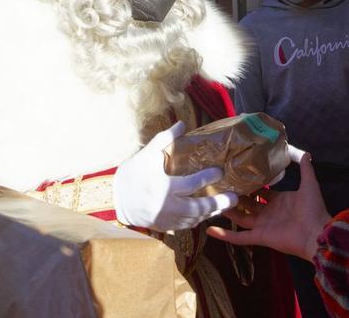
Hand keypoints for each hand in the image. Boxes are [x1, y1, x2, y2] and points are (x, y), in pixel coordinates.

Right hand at [112, 122, 237, 231]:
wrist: (114, 198)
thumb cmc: (132, 174)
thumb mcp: (147, 154)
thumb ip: (165, 139)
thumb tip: (182, 124)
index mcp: (165, 187)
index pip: (193, 183)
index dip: (208, 177)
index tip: (220, 171)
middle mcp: (168, 206)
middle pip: (199, 207)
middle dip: (218, 203)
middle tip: (234, 198)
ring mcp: (166, 218)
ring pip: (194, 219)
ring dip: (211, 213)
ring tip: (225, 207)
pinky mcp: (164, 225)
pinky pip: (186, 226)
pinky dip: (198, 220)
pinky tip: (207, 214)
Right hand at [206, 146, 331, 261]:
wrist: (316, 232)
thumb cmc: (312, 209)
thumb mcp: (309, 185)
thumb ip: (306, 169)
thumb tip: (305, 153)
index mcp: (280, 201)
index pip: (262, 191)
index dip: (251, 184)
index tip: (238, 175)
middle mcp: (269, 213)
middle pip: (248, 204)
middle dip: (236, 195)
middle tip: (221, 185)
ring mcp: (263, 225)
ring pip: (241, 218)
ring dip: (228, 211)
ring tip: (212, 201)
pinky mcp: (259, 237)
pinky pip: (239, 237)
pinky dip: (225, 235)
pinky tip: (210, 229)